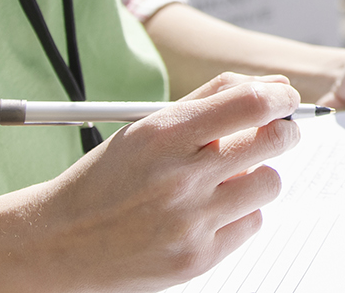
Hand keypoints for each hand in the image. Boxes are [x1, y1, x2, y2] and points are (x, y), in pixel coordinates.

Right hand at [29, 72, 300, 290]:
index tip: (285, 97)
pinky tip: (208, 211)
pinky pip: (252, 223)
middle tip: (274, 132)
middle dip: (282, 131)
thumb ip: (211, 100)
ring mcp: (190, 222)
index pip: (249, 103)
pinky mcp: (197, 259)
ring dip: (256, 176)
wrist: (60, 241)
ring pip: (269, 183)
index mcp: (164, 135)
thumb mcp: (146, 127)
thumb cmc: (107, 179)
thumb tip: (272, 84)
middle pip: (272, 141)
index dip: (280, 95)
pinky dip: (238, 213)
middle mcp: (179, 178)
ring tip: (227, 178)